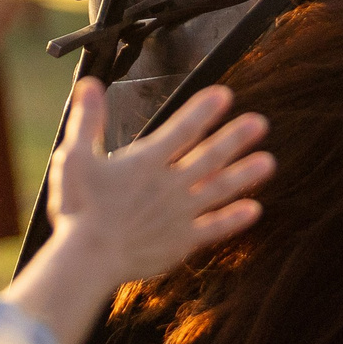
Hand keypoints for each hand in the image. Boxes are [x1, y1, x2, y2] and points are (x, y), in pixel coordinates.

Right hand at [0, 79, 273, 343]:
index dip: (204, 110)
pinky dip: (234, 219)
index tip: (225, 95)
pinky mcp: (182, 242)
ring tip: (269, 162)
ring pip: (219, 189)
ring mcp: (180, 214)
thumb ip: (87, 119)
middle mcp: (170, 184)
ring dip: (245, 174)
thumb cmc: (78, 208)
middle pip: (210, 156)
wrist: (88, 261)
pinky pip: (214, 228)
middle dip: (236, 137)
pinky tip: (255, 210)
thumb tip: (90, 82)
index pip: (182, 128)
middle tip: (261, 123)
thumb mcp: (74, 157)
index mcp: (146, 161)